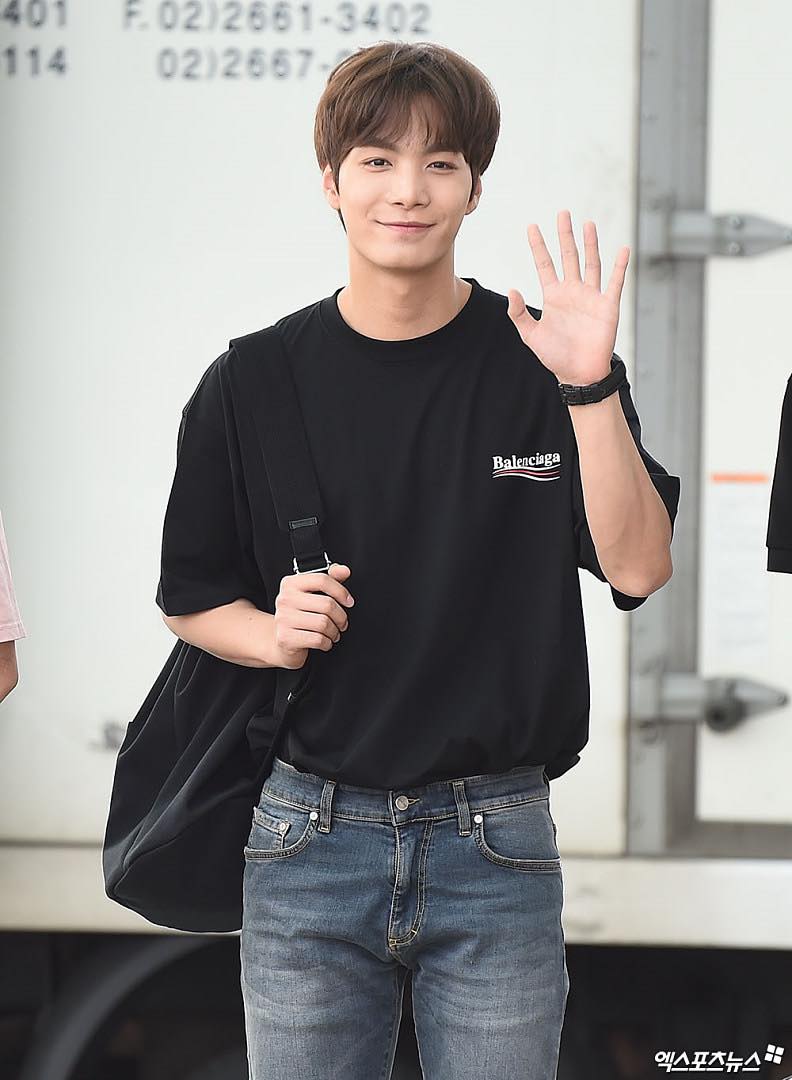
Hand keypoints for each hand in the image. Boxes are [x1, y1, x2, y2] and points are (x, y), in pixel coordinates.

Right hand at [272, 562, 354, 668]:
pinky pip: (317, 639)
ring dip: (334, 632)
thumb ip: (331, 579)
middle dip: (341, 617)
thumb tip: (344, 571)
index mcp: (291, 583)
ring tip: (333, 633)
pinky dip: (327, 643)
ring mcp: (283, 619)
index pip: (322, 580)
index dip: (341, 591)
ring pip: (323, 623)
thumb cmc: (301, 615)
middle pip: (327, 604)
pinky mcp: (285, 638)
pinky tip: (324, 642)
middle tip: (342, 623)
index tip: (349, 601)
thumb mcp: (314, 594)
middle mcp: (284, 599)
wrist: (283, 641)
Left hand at [506, 209, 628, 385]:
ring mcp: (591, 297)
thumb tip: (511, 289)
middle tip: (562, 213)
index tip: (532, 226)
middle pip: (568, 256)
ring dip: (590, 244)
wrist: (579, 374)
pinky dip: (620, 267)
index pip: (544, 264)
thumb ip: (518, 314)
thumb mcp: (531, 335)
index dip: (538, 245)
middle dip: (565, 235)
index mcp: (553, 296)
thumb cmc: (555, 357)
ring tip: (587, 223)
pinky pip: (615, 282)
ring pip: (591, 263)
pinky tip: (623, 250)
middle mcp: (572, 292)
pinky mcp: (608, 306)